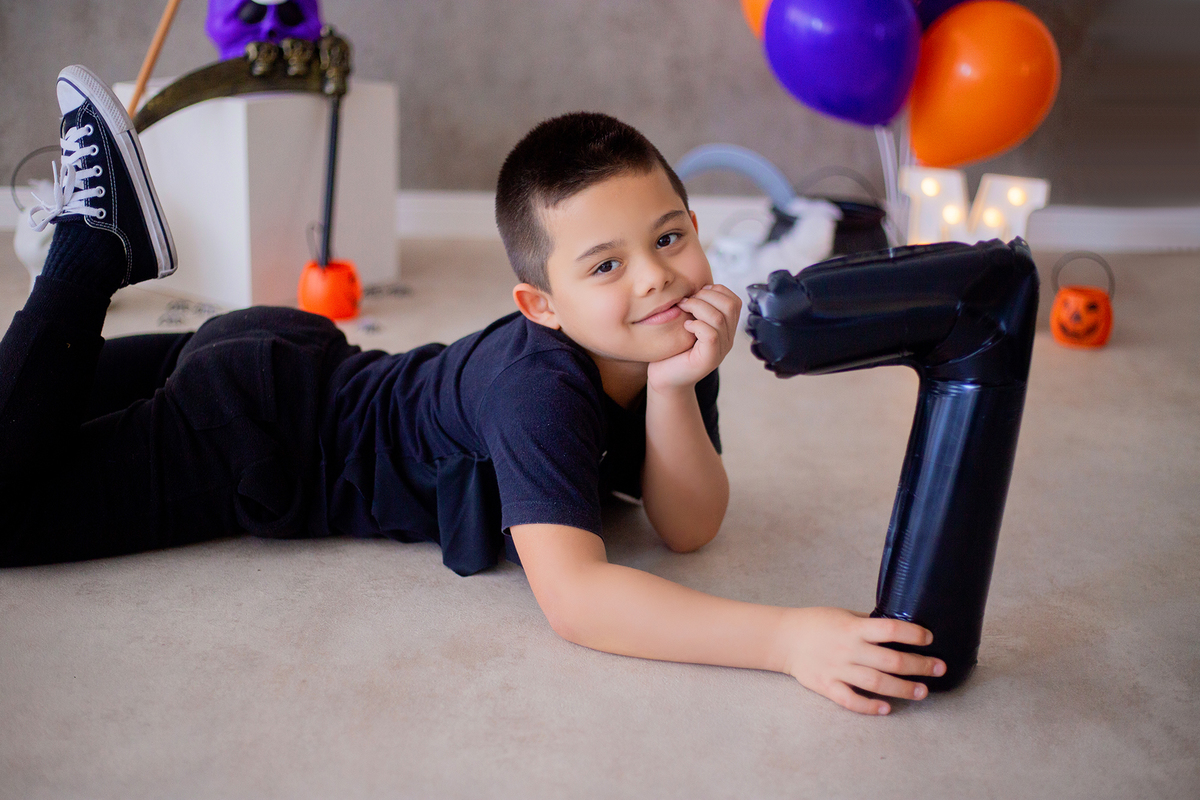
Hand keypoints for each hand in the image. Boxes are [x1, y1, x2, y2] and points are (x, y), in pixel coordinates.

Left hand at [646, 284, 740, 392]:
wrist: (665, 379)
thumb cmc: (672, 349)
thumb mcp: (687, 323)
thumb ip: (697, 309)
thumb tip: (697, 286)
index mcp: (726, 329)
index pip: (735, 301)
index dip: (717, 291)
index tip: (696, 293)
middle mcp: (727, 339)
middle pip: (731, 305)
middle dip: (706, 297)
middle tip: (687, 302)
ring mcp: (720, 350)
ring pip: (719, 318)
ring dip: (698, 307)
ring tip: (683, 310)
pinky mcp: (709, 360)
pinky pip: (711, 334)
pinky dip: (696, 325)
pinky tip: (685, 327)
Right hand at [777, 607, 946, 714]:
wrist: (783, 638)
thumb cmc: (816, 623)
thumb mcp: (843, 615)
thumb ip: (868, 624)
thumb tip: (898, 629)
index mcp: (853, 628)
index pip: (889, 629)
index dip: (913, 633)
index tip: (929, 638)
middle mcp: (848, 649)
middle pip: (890, 660)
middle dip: (919, 665)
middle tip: (938, 668)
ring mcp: (837, 669)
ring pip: (876, 683)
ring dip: (903, 688)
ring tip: (922, 691)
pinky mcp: (827, 686)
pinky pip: (851, 700)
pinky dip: (870, 707)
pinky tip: (887, 709)